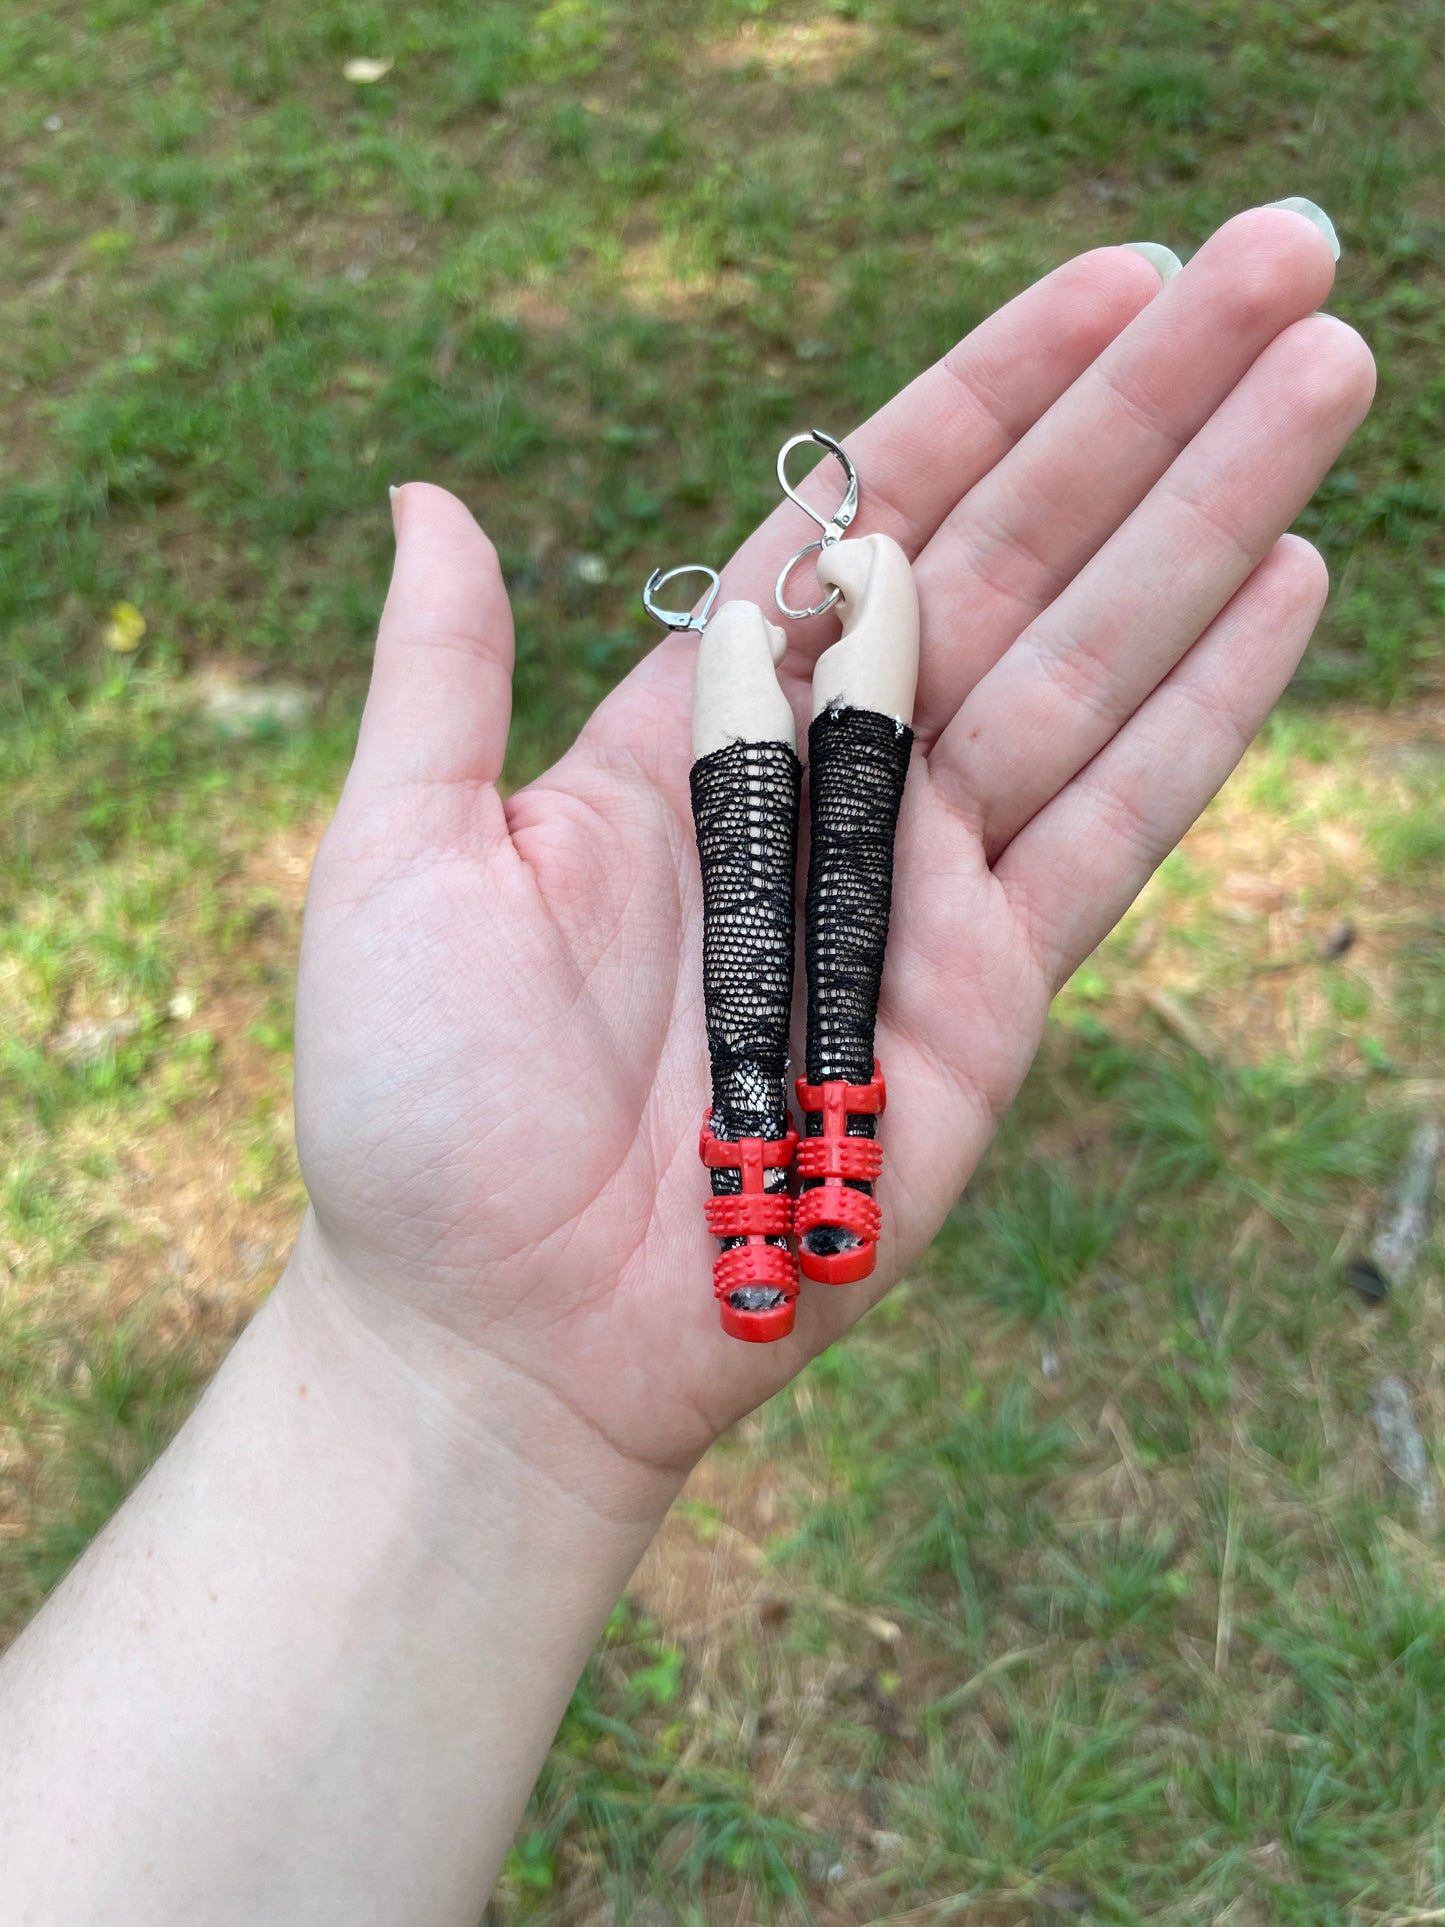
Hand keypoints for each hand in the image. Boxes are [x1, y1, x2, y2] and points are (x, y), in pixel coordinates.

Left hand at [292, 208, 1371, 1502]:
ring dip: (1210, 516)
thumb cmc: (418, 1108)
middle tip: (1284, 251)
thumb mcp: (397, 859)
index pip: (871, 517)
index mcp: (699, 730)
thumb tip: (432, 494)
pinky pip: (1111, 830)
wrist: (503, 1329)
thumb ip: (442, 678)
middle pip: (1015, 559)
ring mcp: (923, 887)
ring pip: (1091, 664)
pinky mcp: (990, 1001)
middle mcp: (831, 786)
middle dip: (1146, 408)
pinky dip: (1203, 711)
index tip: (1112, 279)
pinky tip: (1287, 581)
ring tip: (1327, 369)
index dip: (992, 392)